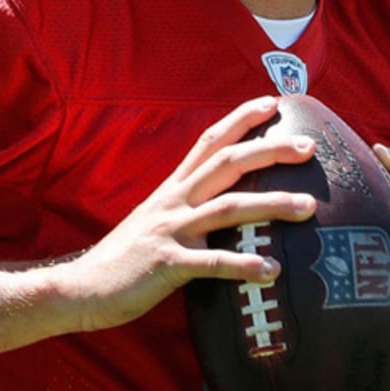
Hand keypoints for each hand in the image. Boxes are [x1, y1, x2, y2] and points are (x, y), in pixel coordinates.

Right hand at [60, 97, 317, 332]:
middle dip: (269, 151)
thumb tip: (223, 209)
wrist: (81, 287)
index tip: (273, 103)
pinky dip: (244, 265)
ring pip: (228, 208)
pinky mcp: (166, 264)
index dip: (240, 120)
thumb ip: (186, 211)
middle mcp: (172, 202)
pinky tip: (272, 272)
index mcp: (171, 190)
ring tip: (309, 207)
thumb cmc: (123, 260)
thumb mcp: (154, 222)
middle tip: (308, 146)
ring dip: (272, 204)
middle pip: (226, 164)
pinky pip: (212, 263)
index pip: (208, 142)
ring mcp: (169, 230)